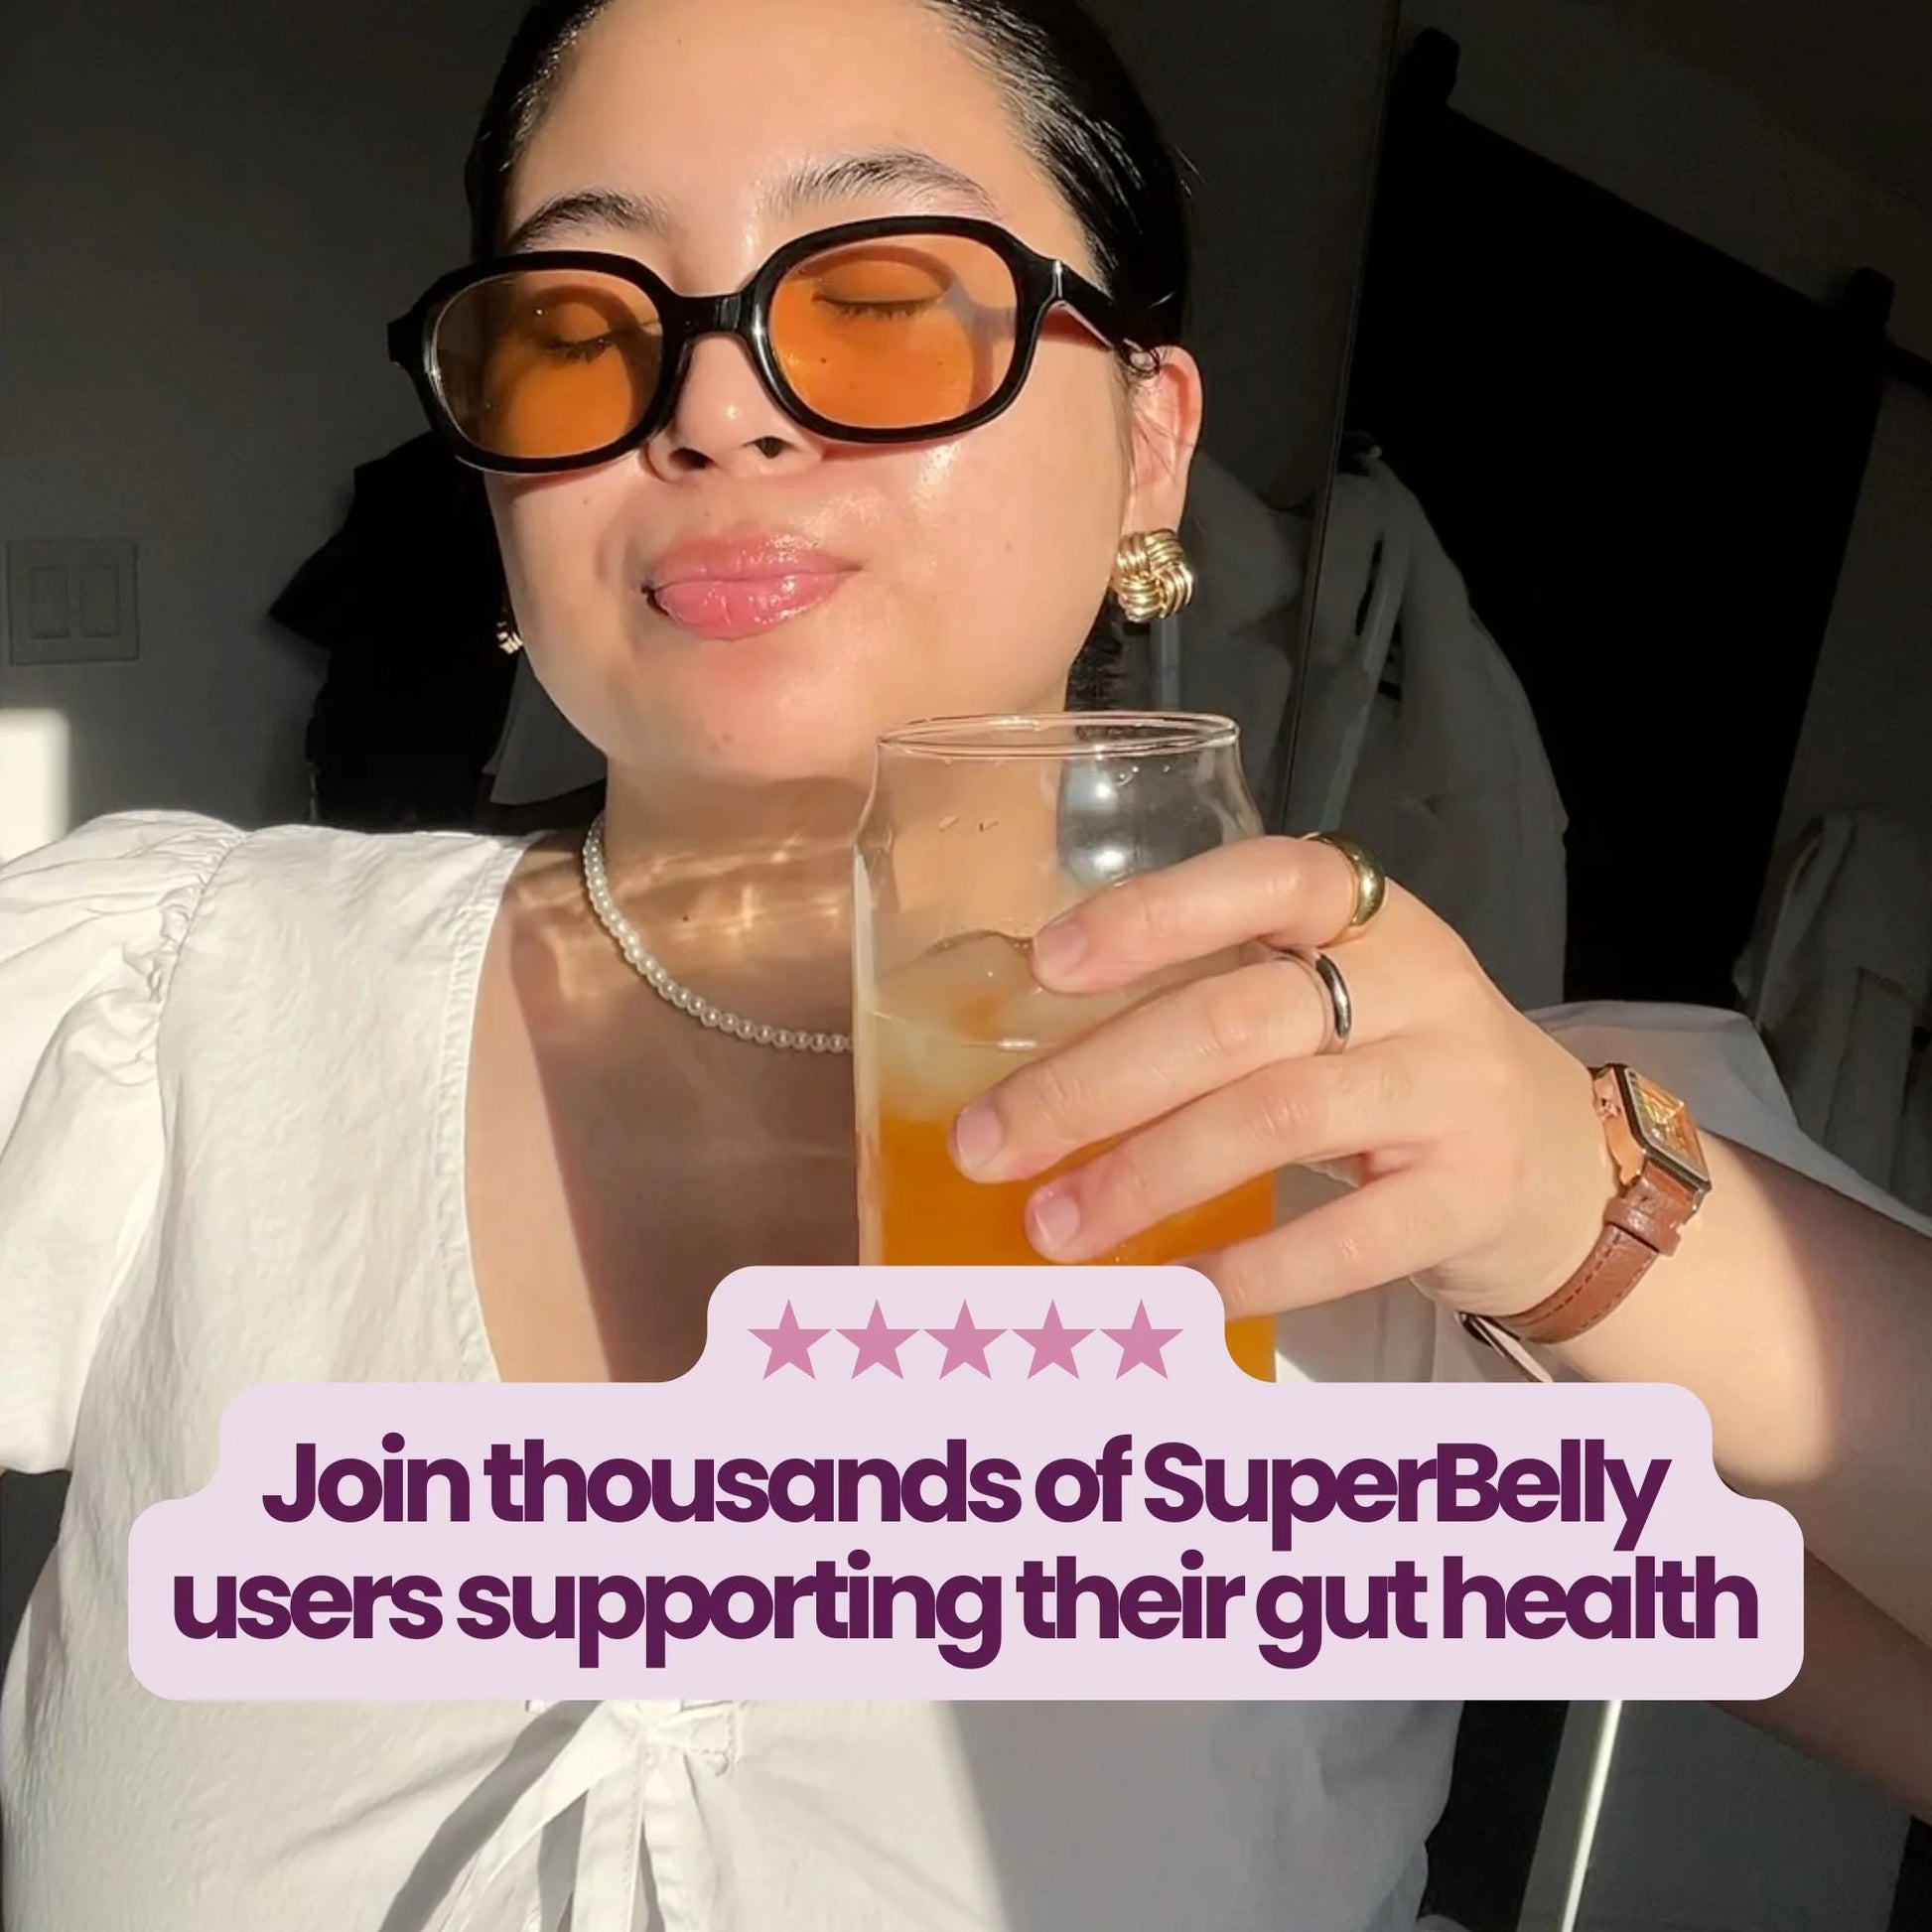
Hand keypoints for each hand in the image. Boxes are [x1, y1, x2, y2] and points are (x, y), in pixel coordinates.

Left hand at [946, 837, 1618, 1325]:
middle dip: (1093, 1084)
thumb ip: (1213, 1002)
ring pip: (1275, 1118)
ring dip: (1144, 1177)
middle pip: (1235, 1018)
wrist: (1564, 1170)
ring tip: (1051, 1230)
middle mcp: (1416, 983)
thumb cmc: (1394, 1072)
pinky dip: (1246, 1268)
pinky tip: (1170, 1293)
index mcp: (1364, 915)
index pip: (1268, 876)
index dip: (1153, 913)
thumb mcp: (1328, 1002)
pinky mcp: (1470, 1194)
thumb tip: (1023, 1065)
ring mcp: (1452, 1087)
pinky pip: (1343, 1238)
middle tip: (987, 1144)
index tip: (1045, 966)